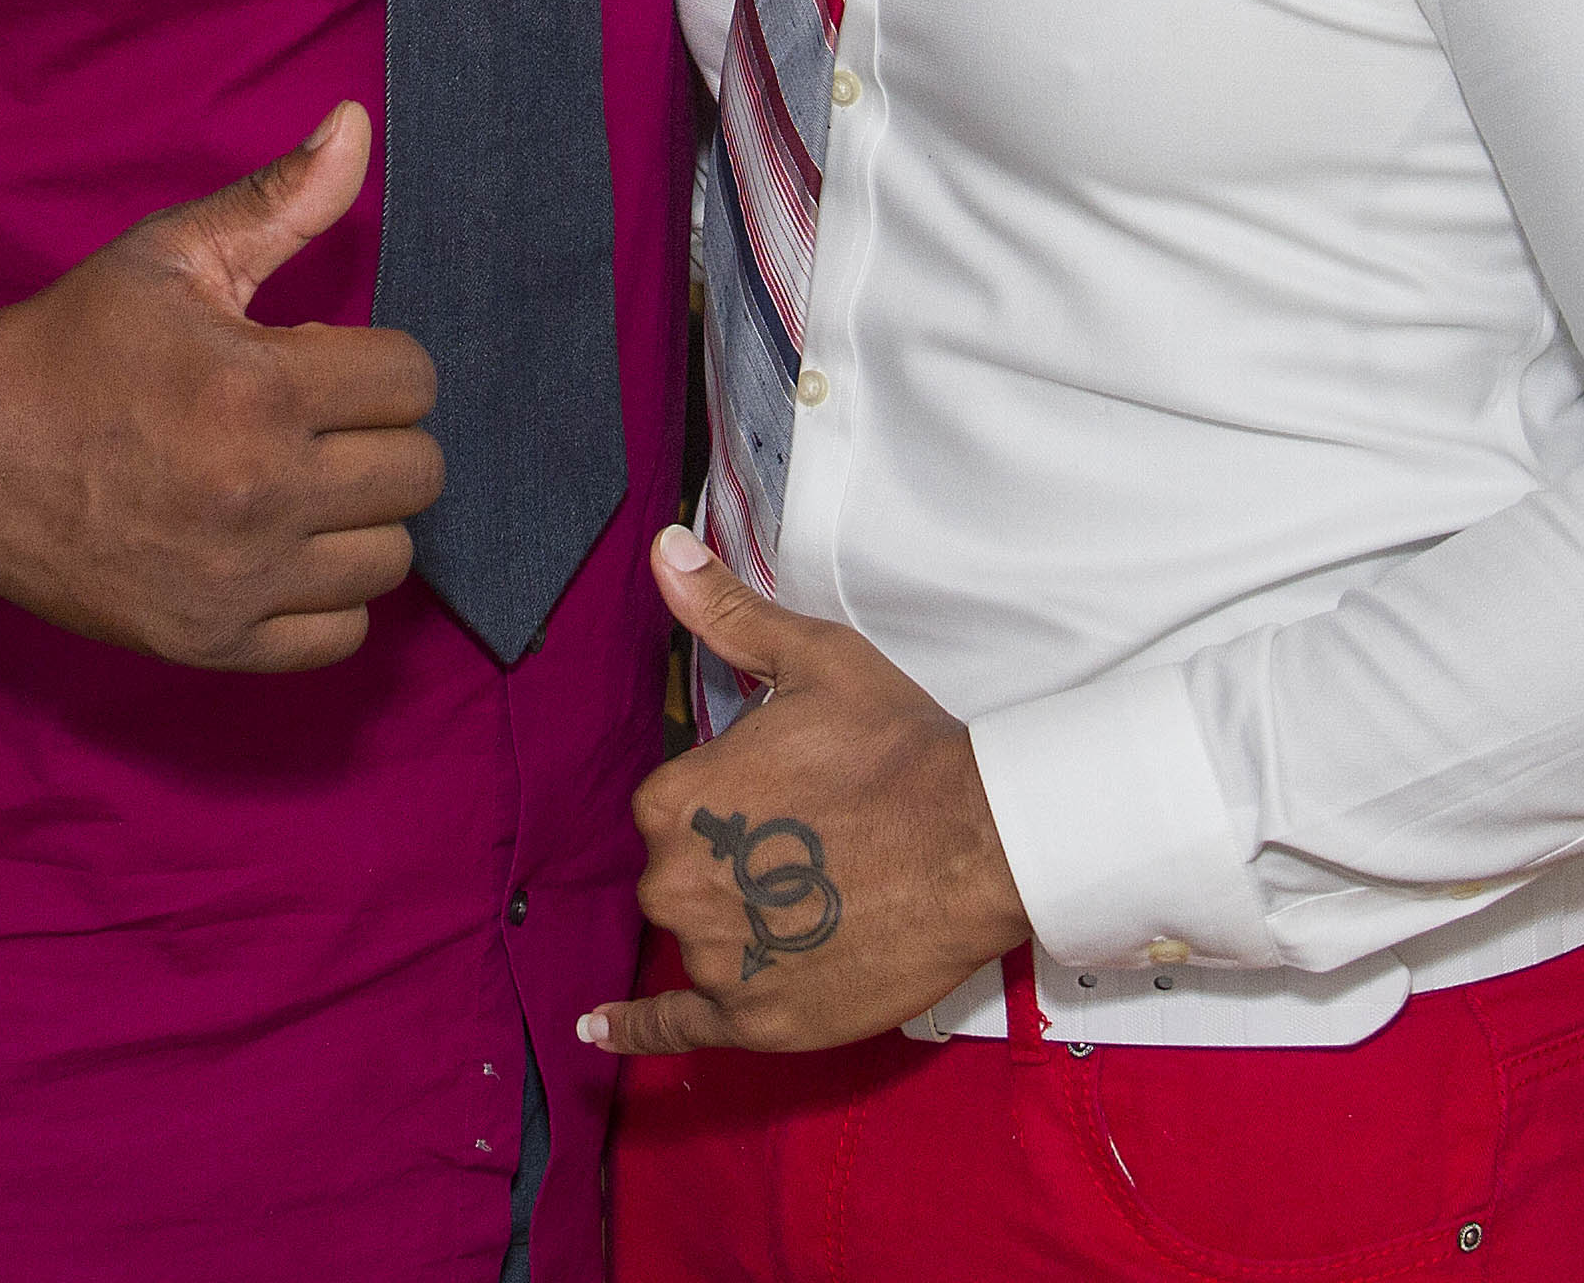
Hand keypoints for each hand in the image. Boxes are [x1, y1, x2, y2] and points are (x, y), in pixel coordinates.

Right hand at [0, 105, 442, 671]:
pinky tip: (278, 550)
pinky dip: (324, 596)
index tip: (317, 359)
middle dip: (374, 434)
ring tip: (295, 484)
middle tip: (310, 422)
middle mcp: (260, 492)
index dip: (374, 360)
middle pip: (418, 472)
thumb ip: (280, 199)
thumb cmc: (72, 343)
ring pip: (391, 558)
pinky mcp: (212, 643)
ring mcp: (238, 579)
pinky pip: (340, 636)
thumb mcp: (169, 255)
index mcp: (258, 388)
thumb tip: (357, 122)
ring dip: (356, 516)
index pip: (413, 380)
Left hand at [578, 529, 1030, 1056]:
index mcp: (674, 800)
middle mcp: (676, 883)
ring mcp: (714, 956)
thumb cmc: (900, 750)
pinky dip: (634, 1031)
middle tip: (814, 849)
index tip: (789, 801)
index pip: (672, 811)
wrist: (981, 840)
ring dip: (738, 926)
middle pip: (680, 878)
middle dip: (734, 866)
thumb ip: (726, 614)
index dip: (732, 804)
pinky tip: (602, 1032)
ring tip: (809, 905)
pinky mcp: (755, 1017)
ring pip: (698, 940)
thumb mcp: (811, 661)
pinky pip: (673, 1029)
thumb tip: (664, 552)